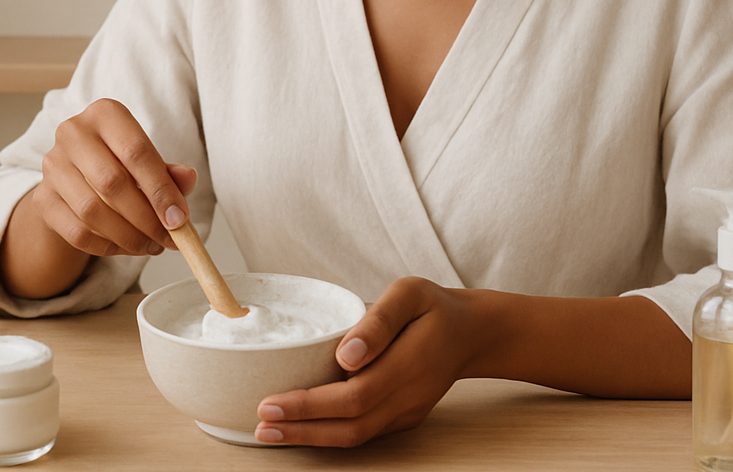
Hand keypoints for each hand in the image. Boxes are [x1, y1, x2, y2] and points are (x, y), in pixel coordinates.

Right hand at [30, 98, 196, 256]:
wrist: (74, 179)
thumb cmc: (118, 165)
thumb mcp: (147, 163)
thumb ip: (169, 172)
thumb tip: (188, 179)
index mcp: (105, 114)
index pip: (136, 152)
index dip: (161, 190)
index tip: (179, 219)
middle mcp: (73, 133)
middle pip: (112, 183)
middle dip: (146, 219)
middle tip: (169, 239)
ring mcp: (52, 166)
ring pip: (93, 212)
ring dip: (129, 237)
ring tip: (151, 245)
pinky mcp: (42, 199)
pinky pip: (78, 232)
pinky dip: (107, 246)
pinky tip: (125, 246)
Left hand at [254, 276, 472, 446]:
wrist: (471, 334)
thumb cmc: (434, 307)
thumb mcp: (410, 294)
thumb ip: (379, 321)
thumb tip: (345, 355)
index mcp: (409, 364)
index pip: (353, 396)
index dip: (309, 405)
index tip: (270, 403)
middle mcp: (409, 396)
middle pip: (350, 426)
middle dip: (301, 429)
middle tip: (260, 424)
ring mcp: (408, 412)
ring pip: (357, 437)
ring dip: (312, 438)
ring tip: (271, 433)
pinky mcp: (404, 418)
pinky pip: (364, 433)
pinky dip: (330, 434)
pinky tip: (302, 427)